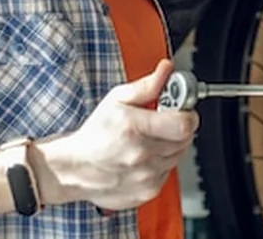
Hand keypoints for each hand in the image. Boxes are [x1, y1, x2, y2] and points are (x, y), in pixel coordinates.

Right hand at [41, 59, 196, 210]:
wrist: (74, 168)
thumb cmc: (94, 134)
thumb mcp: (116, 99)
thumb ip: (147, 85)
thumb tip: (166, 71)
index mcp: (134, 129)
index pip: (184, 124)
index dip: (188, 114)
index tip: (182, 110)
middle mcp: (141, 155)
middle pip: (185, 140)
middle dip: (178, 128)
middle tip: (163, 122)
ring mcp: (145, 177)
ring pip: (178, 156)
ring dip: (170, 146)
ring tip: (150, 139)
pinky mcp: (147, 191)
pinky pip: (168, 173)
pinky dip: (161, 164)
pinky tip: (146, 157)